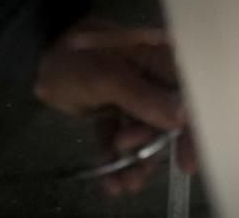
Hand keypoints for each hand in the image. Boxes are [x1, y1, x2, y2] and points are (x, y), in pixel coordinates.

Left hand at [35, 20, 196, 194]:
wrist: (44, 57)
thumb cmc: (79, 58)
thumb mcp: (110, 78)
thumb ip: (146, 98)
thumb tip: (185, 117)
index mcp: (165, 60)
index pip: (191, 94)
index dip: (194, 127)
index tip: (187, 161)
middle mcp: (158, 78)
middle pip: (170, 118)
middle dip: (152, 142)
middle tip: (127, 148)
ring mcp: (139, 94)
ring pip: (146, 132)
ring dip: (136, 158)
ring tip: (123, 180)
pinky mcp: (119, 109)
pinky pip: (124, 135)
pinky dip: (117, 157)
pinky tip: (111, 180)